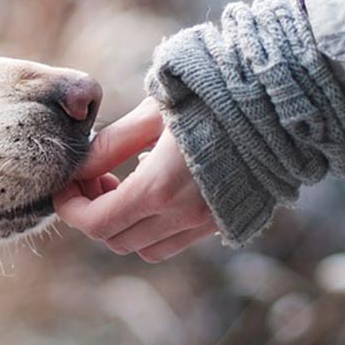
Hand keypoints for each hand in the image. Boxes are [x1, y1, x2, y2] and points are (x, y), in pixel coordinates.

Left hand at [56, 97, 216, 261]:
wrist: (280, 102)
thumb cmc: (212, 96)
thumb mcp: (152, 113)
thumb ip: (111, 145)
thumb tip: (78, 168)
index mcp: (159, 188)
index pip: (96, 223)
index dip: (70, 208)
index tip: (64, 186)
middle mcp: (183, 216)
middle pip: (115, 239)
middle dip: (93, 213)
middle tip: (93, 178)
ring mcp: (207, 223)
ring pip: (145, 248)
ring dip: (123, 224)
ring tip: (121, 183)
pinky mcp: (225, 221)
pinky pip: (175, 241)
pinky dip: (153, 227)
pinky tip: (155, 188)